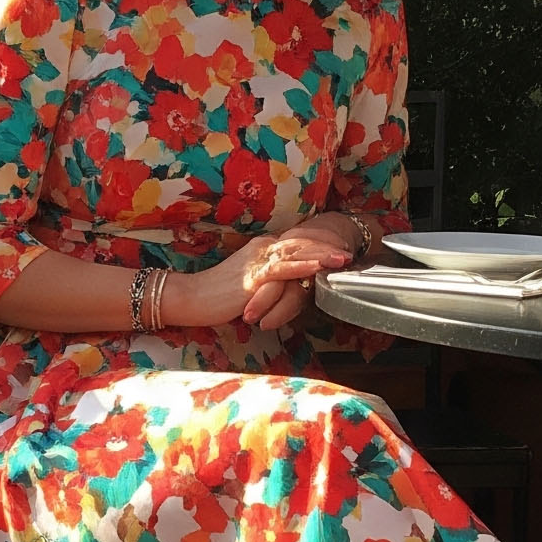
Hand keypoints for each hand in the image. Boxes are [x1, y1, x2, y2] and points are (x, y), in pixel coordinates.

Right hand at [167, 227, 353, 330]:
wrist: (191, 298)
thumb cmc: (216, 296)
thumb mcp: (250, 285)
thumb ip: (269, 283)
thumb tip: (288, 289)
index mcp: (262, 250)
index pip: (297, 244)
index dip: (320, 246)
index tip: (341, 250)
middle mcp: (262, 250)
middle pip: (301, 244)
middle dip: (328, 247)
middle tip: (351, 251)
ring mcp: (257, 262)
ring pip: (296, 253)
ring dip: (322, 255)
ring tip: (343, 258)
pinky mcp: (253, 278)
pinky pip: (282, 269)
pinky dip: (302, 267)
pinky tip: (318, 267)